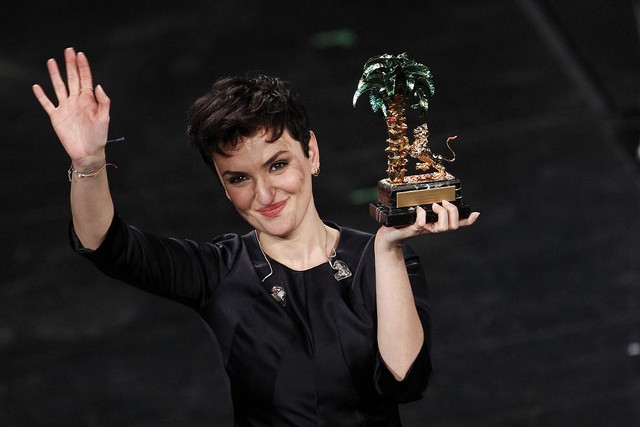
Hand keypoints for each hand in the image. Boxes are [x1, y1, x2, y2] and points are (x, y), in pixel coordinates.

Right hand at [32, 47, 110, 168]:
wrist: (88, 152)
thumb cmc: (99, 137)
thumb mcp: (105, 119)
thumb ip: (104, 102)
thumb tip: (98, 86)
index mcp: (89, 100)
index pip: (85, 79)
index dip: (83, 67)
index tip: (80, 54)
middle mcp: (76, 101)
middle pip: (72, 78)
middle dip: (70, 65)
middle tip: (68, 50)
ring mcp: (65, 108)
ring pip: (58, 87)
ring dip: (55, 74)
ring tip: (51, 61)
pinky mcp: (56, 117)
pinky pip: (47, 104)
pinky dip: (41, 96)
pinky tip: (37, 86)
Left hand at [376, 201, 479, 246]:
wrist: (388, 236)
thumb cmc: (403, 223)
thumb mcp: (418, 213)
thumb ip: (427, 207)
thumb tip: (437, 196)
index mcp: (436, 223)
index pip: (456, 224)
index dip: (467, 220)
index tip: (475, 213)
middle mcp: (432, 228)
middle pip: (453, 226)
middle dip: (452, 212)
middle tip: (442, 203)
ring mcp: (423, 230)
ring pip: (442, 228)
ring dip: (442, 214)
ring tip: (434, 206)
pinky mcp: (411, 230)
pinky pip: (421, 225)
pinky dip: (422, 216)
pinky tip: (419, 210)